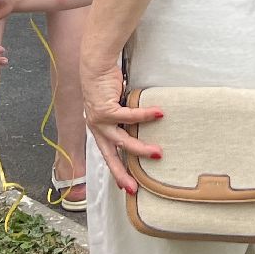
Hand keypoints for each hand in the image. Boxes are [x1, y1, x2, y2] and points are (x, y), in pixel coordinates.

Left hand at [82, 56, 165, 193]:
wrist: (95, 66)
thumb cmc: (107, 85)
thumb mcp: (114, 107)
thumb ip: (123, 120)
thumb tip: (142, 128)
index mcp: (98, 129)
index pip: (107, 154)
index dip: (116, 170)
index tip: (126, 187)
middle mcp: (96, 128)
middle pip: (110, 155)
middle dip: (122, 173)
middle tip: (134, 188)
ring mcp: (99, 120)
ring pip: (121, 140)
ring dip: (140, 148)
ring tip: (159, 153)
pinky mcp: (105, 109)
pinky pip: (128, 116)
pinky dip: (144, 116)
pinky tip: (159, 113)